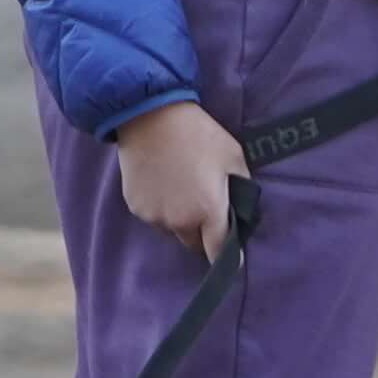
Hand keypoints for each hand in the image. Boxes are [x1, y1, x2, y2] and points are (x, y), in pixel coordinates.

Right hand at [118, 101, 249, 258]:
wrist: (151, 116)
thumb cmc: (199, 134)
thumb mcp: (233, 156)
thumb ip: (241, 186)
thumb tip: (241, 206)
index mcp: (208, 211)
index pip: (219, 252)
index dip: (228, 258)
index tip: (233, 260)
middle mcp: (180, 221)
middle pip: (194, 243)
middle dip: (202, 233)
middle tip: (204, 209)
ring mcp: (155, 216)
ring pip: (172, 231)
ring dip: (179, 221)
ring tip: (181, 191)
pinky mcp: (136, 208)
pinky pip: (153, 218)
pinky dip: (160, 209)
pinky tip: (163, 184)